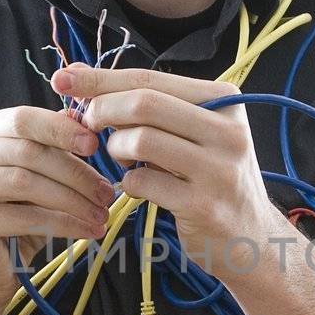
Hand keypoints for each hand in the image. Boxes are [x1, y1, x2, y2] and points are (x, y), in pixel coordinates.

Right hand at [0, 103, 117, 300]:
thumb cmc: (14, 221)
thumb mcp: (36, 178)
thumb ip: (49, 147)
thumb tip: (79, 116)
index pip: (21, 120)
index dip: (60, 130)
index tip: (95, 144)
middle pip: (26, 152)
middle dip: (74, 172)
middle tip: (106, 192)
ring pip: (25, 182)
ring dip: (72, 200)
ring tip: (100, 214)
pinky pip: (23, 217)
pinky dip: (63, 223)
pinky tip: (86, 231)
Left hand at [50, 62, 278, 278]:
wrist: (250, 237)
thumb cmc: (210, 177)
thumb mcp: (197, 132)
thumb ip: (153, 106)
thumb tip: (82, 78)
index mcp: (225, 100)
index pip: (152, 78)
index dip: (102, 77)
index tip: (64, 77)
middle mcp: (228, 130)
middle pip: (144, 103)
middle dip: (103, 111)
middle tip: (88, 125)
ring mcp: (218, 170)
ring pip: (140, 141)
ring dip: (116, 150)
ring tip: (123, 160)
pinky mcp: (203, 205)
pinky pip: (142, 182)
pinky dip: (128, 183)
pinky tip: (138, 187)